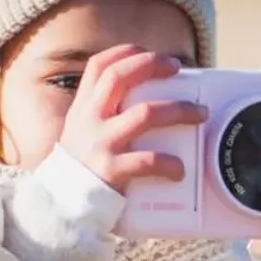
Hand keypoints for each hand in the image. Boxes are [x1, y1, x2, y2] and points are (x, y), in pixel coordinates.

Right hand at [59, 45, 206, 192]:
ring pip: (145, 114)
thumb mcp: (79, 134)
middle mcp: (89, 121)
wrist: (61, 207)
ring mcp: (101, 144)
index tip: (150, 54)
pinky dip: (169, 163)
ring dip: (178, 110)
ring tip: (199, 114)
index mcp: (82, 109)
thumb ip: (100, 116)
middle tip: (177, 68)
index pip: (99, 67)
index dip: (125, 54)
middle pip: (120, 78)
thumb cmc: (78, 169)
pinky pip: (147, 160)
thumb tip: (140, 101)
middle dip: (152, 66)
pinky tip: (179, 169)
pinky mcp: (112, 171)